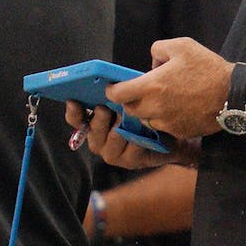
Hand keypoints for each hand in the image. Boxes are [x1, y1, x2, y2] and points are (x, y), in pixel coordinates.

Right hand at [64, 101, 197, 168]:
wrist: (172, 135)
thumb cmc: (147, 113)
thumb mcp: (131, 100)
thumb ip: (118, 94)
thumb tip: (111, 82)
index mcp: (96, 121)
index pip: (76, 119)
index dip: (73, 111)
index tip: (73, 100)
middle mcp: (100, 139)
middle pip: (91, 131)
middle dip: (98, 120)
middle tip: (103, 108)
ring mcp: (113, 152)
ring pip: (109, 143)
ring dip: (117, 131)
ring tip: (125, 119)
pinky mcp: (129, 162)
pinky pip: (129, 153)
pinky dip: (135, 143)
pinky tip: (142, 135)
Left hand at [102, 37, 232, 138]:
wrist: (234, 95)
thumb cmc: (208, 68)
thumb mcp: (182, 46)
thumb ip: (159, 50)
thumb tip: (153, 63)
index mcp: (152, 86)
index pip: (118, 94)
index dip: (112, 90)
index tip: (114, 87)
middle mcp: (155, 108)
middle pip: (129, 109)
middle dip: (130, 100)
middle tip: (139, 91)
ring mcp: (167, 123)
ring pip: (146, 119)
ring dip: (147, 111)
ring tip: (161, 100)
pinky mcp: (179, 131)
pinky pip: (163, 127)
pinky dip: (164, 119)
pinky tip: (176, 108)